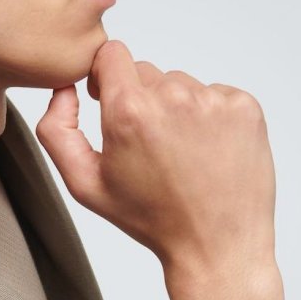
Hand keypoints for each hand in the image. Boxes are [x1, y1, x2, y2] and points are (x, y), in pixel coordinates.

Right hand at [35, 39, 284, 299]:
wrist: (216, 246)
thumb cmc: (149, 219)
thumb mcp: (84, 184)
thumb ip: (55, 130)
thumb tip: (63, 90)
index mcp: (129, 111)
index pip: (111, 53)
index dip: (106, 76)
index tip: (110, 101)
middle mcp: (173, 97)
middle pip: (146, 71)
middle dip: (140, 98)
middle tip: (149, 145)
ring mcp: (213, 101)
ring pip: (181, 84)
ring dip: (176, 108)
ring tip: (181, 153)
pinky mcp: (245, 107)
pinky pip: (215, 94)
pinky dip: (209, 116)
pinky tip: (207, 151)